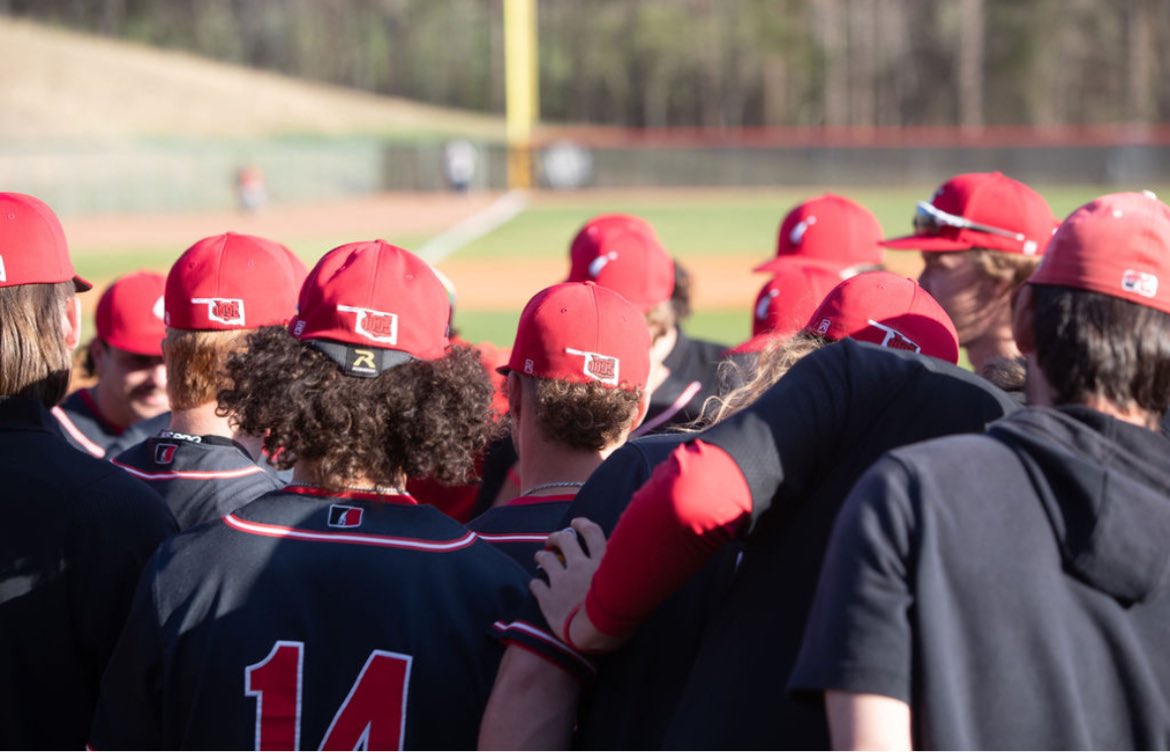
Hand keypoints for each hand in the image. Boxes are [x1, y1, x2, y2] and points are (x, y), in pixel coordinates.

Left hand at [531, 518, 622, 652]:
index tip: (577, 523)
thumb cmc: (619, 617)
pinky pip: (537, 586)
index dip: (583, 525)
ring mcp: (561, 581)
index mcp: (600, 563)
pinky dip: (535, 584)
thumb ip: (628, 580)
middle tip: (554, 539)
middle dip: (557, 537)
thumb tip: (639, 579)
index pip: (592, 534)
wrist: (594, 632)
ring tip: (540, 555)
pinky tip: (535, 585)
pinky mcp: (547, 598)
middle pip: (565, 541)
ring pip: (547, 559)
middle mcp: (579, 566)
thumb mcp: (632, 591)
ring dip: (542, 555)